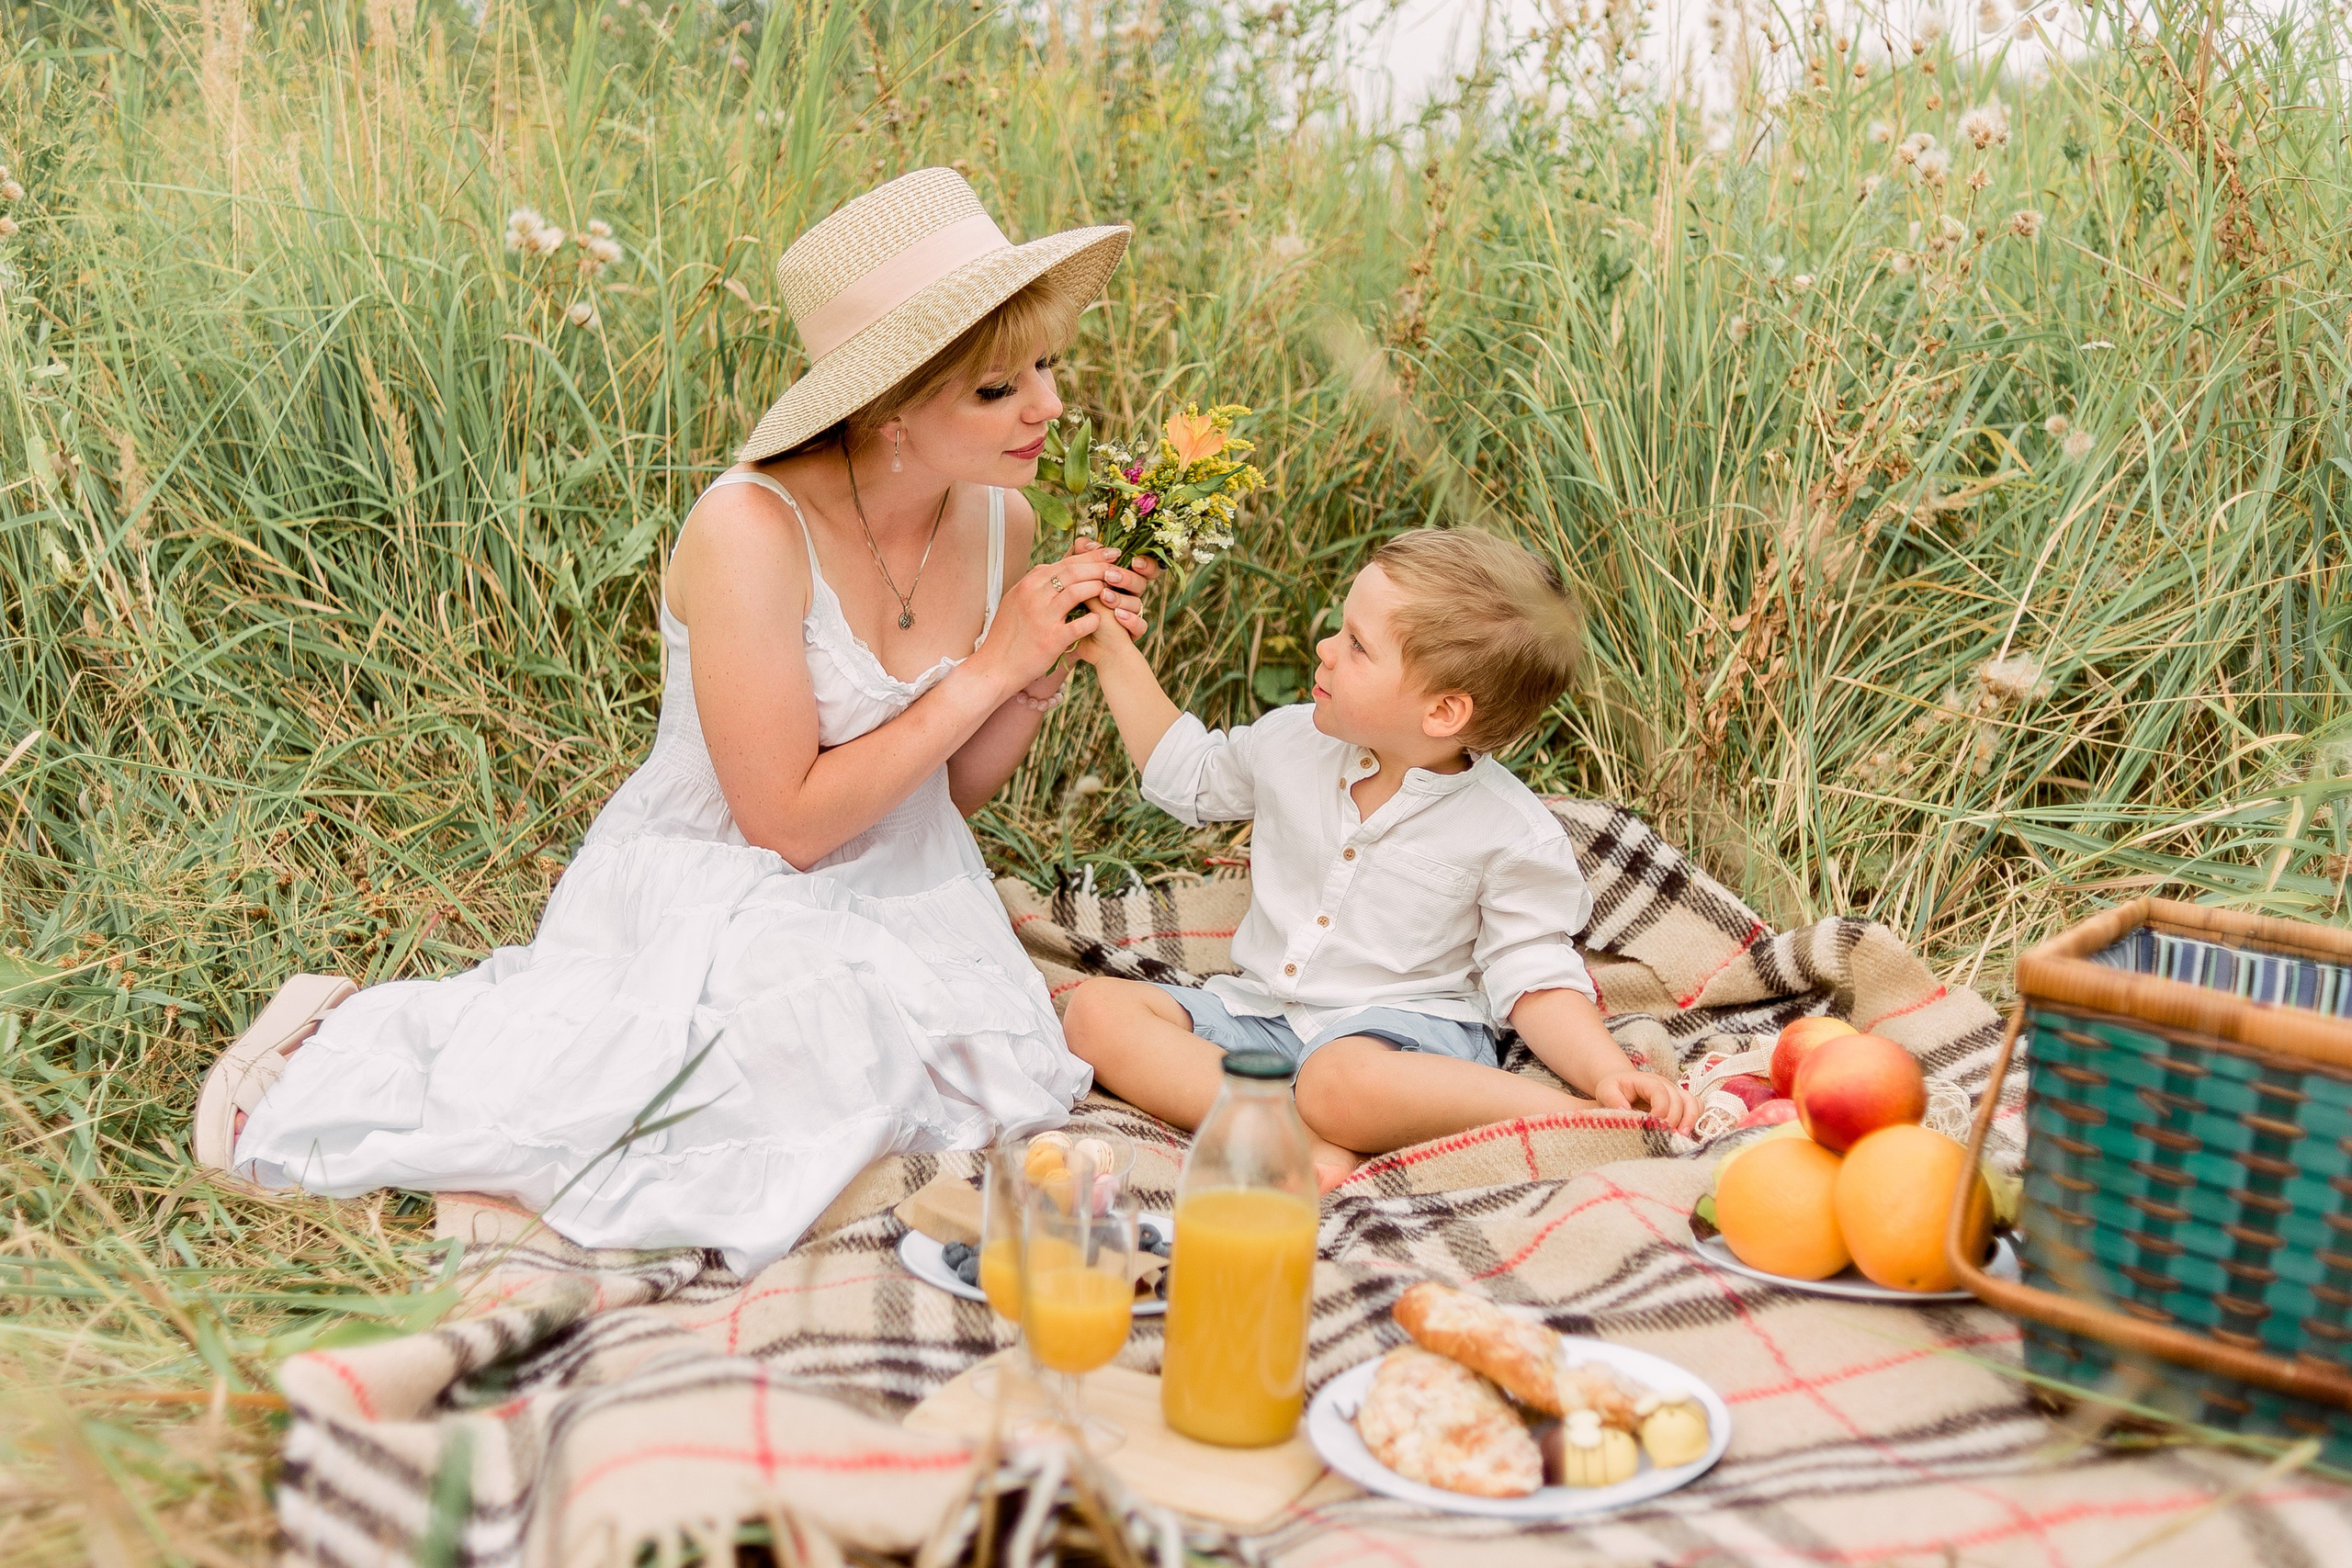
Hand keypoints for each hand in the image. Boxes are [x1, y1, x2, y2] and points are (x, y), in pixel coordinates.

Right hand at [976, 548, 1124, 692]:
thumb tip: (1053, 567)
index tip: (1109, 553)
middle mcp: (1034, 596)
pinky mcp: (1051, 639)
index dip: (1091, 557)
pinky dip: (1094, 620)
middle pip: (1073, 571)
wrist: (995, 667)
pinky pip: (1080, 624)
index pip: (1064, 563)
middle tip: (1118, 566)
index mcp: (1028, 584)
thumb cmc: (1007, 635)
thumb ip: (1035, 584)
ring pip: (1078, 591)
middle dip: (1100, 566)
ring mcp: (1042, 617)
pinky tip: (1100, 620)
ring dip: (1099, 589)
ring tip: (1112, 592)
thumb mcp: (1015, 601)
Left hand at [1074, 537, 1159, 641]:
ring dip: (1122, 599)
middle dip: (1126, 578)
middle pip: (1140, 582)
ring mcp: (1132, 614)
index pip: (1142, 567)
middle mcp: (1129, 595)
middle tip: (1109, 576)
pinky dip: (1130, 621)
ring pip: (1138, 603)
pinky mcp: (1131, 632)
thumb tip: (1088, 544)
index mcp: (1121, 579)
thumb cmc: (1075, 605)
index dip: (1144, 563)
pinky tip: (1118, 616)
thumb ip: (1081, 559)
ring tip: (1105, 597)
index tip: (1131, 559)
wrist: (1073, 637)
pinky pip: (1140, 626)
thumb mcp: (1075, 580)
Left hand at [1591, 1070, 1698, 1135]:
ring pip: (1692, 1102)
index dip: (1660, 1109)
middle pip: (1679, 1099)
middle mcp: (1665, 1085)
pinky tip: (1686, 1134)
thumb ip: (1612, 1099)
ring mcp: (1675, 1093)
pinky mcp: (1680, 1102)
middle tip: (1666, 1135)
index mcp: (1647, 1081)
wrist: (1623, 1085)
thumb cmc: (1615, 1088)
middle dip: (1674, 1119)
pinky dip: (1695, 1119)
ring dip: (1690, 1119)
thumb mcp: (1606, 1090)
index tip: (1652, 1124)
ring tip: (1682, 1136)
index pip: (1660, 1091)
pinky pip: (1696, 1107)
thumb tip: (1625, 1111)